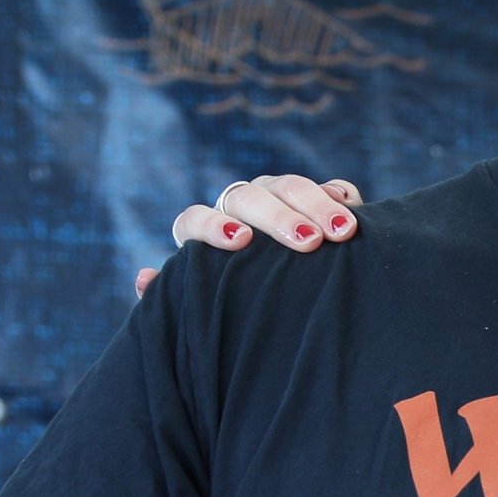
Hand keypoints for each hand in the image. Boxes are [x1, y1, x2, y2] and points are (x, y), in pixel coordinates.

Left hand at [136, 174, 363, 291]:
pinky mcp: (322, 200)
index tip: (239, 242)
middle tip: (308, 242)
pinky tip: (353, 208)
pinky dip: (342, 196)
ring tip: (343, 232)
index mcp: (206, 231)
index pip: (196, 218)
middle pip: (250, 199)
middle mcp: (240, 208)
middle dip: (279, 219)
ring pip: (293, 186)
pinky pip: (334, 188)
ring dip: (318, 206)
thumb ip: (177, 295)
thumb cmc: (238, 310)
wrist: (284, 302)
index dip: (214, 227)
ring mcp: (281, 199)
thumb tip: (144, 280)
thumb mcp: (207, 307)